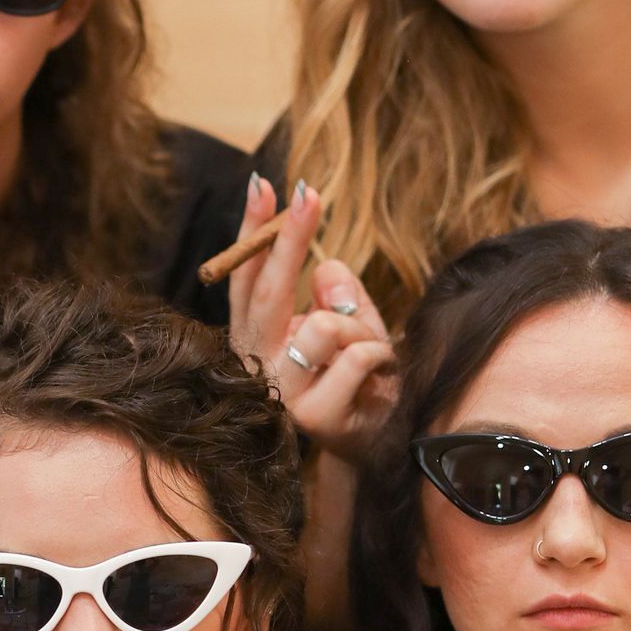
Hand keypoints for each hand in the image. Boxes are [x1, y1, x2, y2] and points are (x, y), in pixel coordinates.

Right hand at [227, 174, 395, 460]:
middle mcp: (260, 364)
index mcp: (260, 339)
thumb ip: (339, 295)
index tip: (262, 184)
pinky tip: (384, 375)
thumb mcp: (356, 324)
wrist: (382, 446)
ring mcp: (282, 392)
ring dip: (362, 329)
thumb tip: (325, 267)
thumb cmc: (366, 381)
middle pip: (266, 291)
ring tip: (376, 353)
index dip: (253, 233)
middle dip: (290, 238)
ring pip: (322, 324)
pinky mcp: (312, 415)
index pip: (247, 278)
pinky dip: (381, 354)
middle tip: (308, 193)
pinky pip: (355, 354)